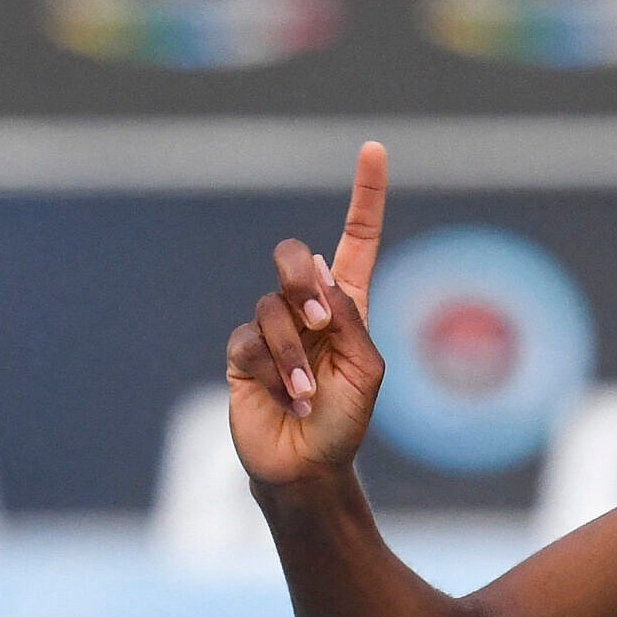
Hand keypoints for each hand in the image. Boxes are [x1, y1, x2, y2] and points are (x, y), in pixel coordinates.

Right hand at [226, 141, 387, 487]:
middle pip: (296, 257)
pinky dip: (272, 373)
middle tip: (318, 323)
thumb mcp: (365, 370)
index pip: (357, 240)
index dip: (365, 196)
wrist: (306, 467)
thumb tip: (321, 272)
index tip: (374, 149)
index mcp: (348, 308)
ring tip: (305, 395)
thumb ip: (348, 319)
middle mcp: (307, 310)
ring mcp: (271, 329)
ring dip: (292, 355)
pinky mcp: (242, 354)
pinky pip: (248, 342)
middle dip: (303, 281)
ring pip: (272, 309)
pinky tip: (286, 401)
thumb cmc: (343, 423)